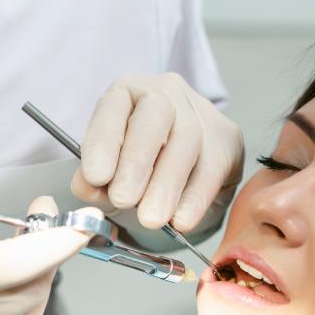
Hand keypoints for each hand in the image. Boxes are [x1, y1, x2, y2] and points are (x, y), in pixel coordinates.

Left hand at [72, 72, 243, 232]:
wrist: (180, 182)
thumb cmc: (135, 173)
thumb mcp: (108, 177)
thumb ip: (93, 182)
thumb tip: (88, 188)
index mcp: (127, 94)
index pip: (114, 105)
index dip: (103, 140)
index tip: (95, 176)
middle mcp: (165, 94)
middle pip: (156, 115)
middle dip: (137, 161)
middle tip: (123, 199)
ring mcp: (200, 113)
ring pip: (187, 140)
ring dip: (166, 184)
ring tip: (150, 218)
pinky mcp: (227, 139)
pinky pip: (212, 167)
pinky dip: (195, 199)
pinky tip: (181, 221)